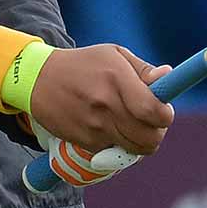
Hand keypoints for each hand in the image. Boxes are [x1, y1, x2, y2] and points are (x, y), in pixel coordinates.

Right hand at [28, 44, 174, 155]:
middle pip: (149, 137)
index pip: (153, 110)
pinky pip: (114, 152)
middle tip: (152, 122)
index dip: (165, 116)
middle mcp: (106, 105)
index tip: (164, 111)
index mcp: (117, 78)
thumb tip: (168, 77)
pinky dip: (119, 145)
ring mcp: (94, 126)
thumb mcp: (114, 55)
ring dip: (140, 142)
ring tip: (133, 126)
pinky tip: (111, 128)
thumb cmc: (83, 65)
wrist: (38, 80)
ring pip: (134, 150)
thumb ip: (143, 70)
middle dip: (157, 133)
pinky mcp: (84, 142)